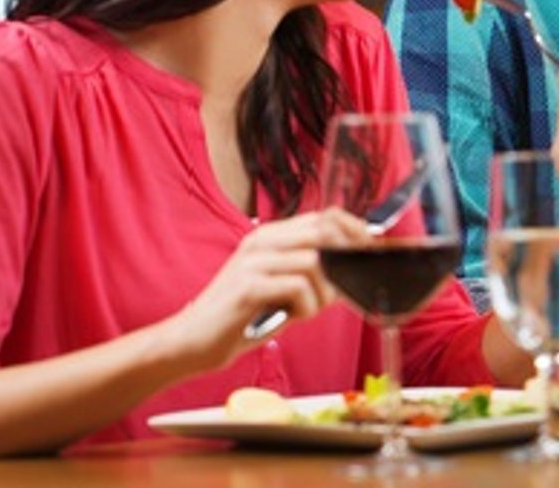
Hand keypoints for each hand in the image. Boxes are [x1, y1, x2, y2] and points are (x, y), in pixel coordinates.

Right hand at [162, 209, 368, 370]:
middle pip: (324, 232)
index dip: (353, 232)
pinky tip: (292, 317)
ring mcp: (253, 261)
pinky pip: (297, 286)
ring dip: (323, 293)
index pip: (324, 217)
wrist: (191, 342)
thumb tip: (350, 271)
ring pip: (315, 261)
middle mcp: (262, 241)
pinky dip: (306, 306)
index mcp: (270, 237)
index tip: (367, 254)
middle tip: (341, 290)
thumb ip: (311, 276)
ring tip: (307, 311)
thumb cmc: (241, 319)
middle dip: (344, 262)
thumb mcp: (281, 290)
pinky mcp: (248, 286)